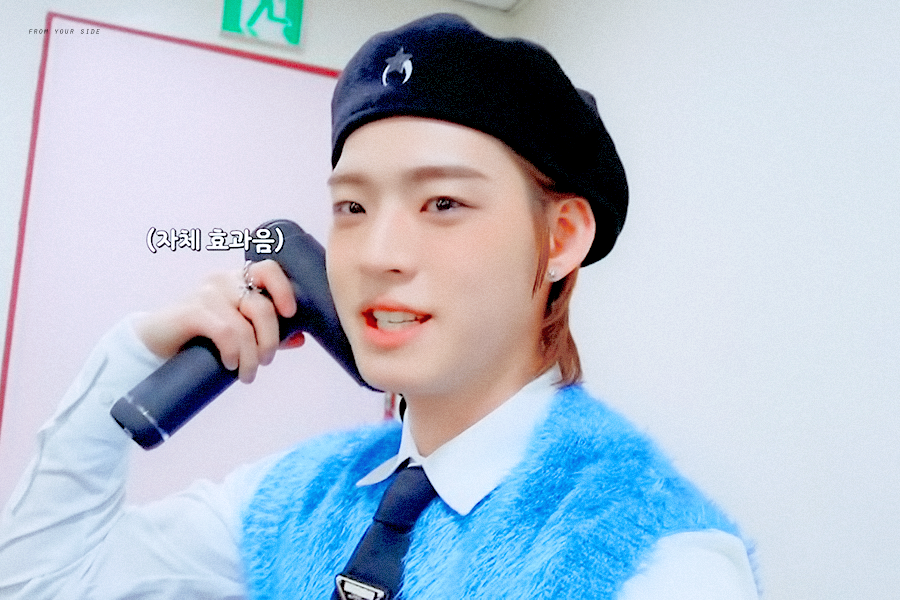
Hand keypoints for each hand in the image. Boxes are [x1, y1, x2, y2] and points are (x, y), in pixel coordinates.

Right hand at [135, 260, 299, 382]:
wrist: (155, 342)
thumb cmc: (201, 335)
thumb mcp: (237, 331)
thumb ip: (266, 330)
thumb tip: (300, 338)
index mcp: (239, 280)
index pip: (269, 269)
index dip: (284, 289)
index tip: (290, 313)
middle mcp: (224, 281)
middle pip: (262, 307)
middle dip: (270, 341)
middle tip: (265, 361)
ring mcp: (206, 294)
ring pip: (244, 326)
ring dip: (251, 357)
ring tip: (247, 374)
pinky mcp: (191, 311)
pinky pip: (225, 332)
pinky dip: (232, 352)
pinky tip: (229, 364)